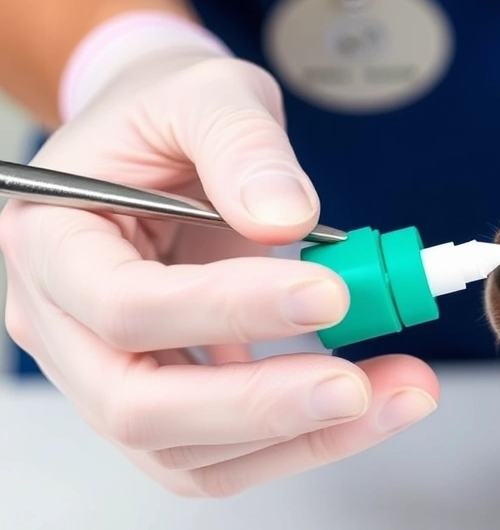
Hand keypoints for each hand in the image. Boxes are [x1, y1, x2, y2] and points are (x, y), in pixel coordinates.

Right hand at [0, 18, 438, 495]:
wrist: (166, 143)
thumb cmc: (169, 114)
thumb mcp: (207, 93)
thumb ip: (243, 146)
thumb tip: (288, 214)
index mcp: (53, 240)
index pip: (122, 304)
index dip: (226, 311)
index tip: (328, 294)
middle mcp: (63, 324)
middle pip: (138, 405)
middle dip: (258, 405)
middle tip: (357, 385)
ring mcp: (108, 373)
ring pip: (186, 451)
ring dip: (299, 434)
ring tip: (397, 393)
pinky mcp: (164, 399)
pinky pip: (223, 454)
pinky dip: (301, 439)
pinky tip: (368, 404)